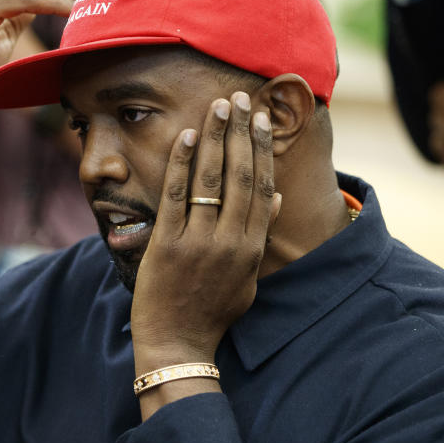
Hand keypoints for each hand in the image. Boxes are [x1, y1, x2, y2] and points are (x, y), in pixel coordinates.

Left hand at [131, 92, 278, 418]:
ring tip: (218, 106)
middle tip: (241, 99)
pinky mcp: (167, 244)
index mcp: (251, 247)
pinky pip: (176, 195)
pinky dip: (182, 164)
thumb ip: (260, 237)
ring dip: (215, 138)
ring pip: (211, 179)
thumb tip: (275, 198)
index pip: (261, 187)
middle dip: (241, 133)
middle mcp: (230, 241)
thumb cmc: (213, 312)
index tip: (262, 120)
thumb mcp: (247, 279)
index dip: (262, 150)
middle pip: (240, 175)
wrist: (178, 343)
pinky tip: (186, 136)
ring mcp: (198, 241)